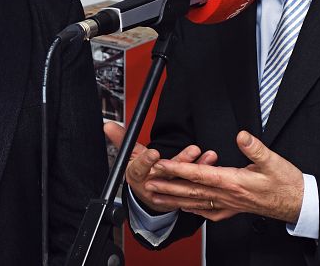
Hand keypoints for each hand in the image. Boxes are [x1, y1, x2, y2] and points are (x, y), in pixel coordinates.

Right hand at [103, 121, 217, 213]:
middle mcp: (154, 184)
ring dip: (198, 167)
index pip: (140, 168)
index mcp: (137, 175)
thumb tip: (107, 125)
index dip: (146, 161)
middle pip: (167, 173)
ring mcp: (168, 191)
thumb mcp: (128, 156)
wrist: (149, 195)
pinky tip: (212, 164)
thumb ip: (121, 139)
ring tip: (208, 155)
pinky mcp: (181, 195)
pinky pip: (194, 186)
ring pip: (184, 179)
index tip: (153, 153)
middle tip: (193, 150)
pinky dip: (204, 175)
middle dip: (181, 161)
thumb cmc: (140, 171)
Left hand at [146, 130, 303, 222]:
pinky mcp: (235, 208)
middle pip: (191, 191)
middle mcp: (228, 195)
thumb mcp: (273, 160)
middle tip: (147, 182)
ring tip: (156, 196)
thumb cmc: (287, 183)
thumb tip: (241, 135)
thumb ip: (254, 148)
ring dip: (174, 199)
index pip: (199, 174)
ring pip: (196, 202)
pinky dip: (193, 209)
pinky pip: (209, 211)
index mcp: (234, 181)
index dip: (179, 169)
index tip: (162, 164)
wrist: (298, 203)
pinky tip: (185, 208)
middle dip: (168, 186)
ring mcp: (230, 204)